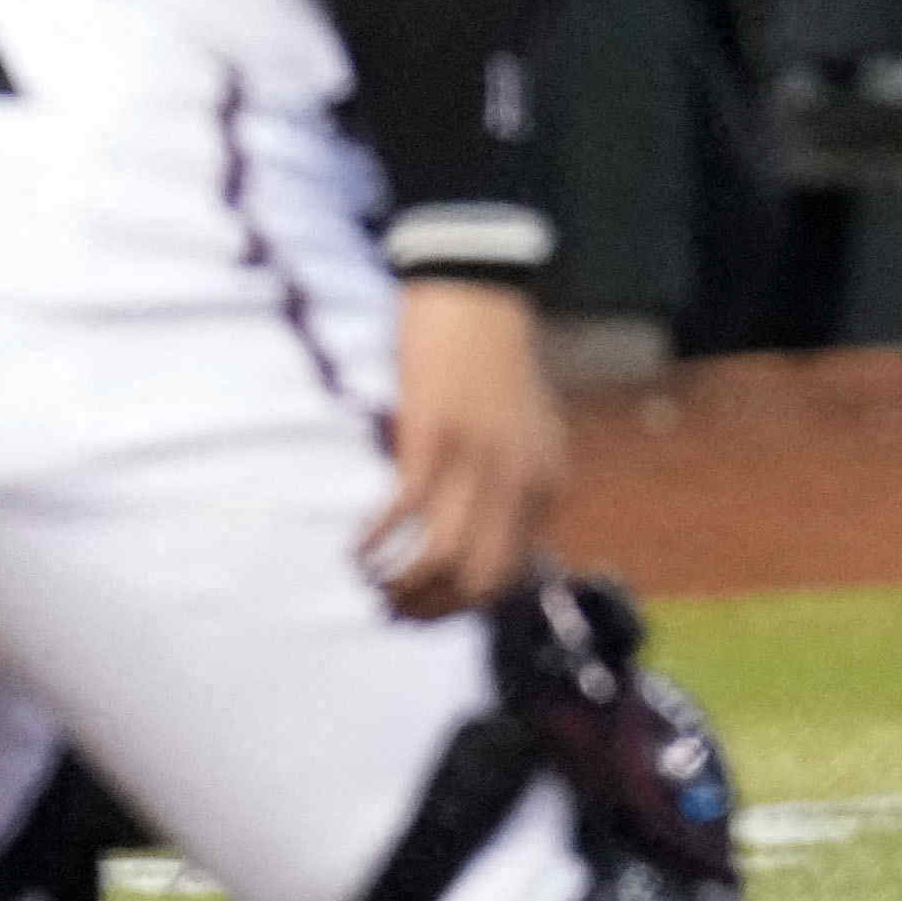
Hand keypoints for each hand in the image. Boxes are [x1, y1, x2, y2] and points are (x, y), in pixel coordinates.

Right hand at [358, 270, 562, 616]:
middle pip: (481, 581)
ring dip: (401, 587)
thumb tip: (482, 532)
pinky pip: (403, 513)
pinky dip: (375, 541)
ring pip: (442, 560)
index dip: (463, 604)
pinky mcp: (434, 437)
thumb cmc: (492, 359)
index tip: (427, 607)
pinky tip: (356, 546)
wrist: (479, 289)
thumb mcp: (524, 430)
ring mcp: (479, 462)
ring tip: (372, 586)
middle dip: (434, 611)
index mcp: (545, 483)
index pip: (512, 574)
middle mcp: (520, 481)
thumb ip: (513, 481)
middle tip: (395, 611)